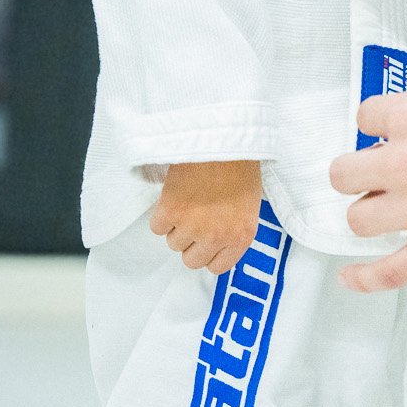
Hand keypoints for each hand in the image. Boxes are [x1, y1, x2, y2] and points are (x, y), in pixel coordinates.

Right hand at [150, 159, 262, 274]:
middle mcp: (216, 236)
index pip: (217, 267)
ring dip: (176, 226)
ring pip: (173, 243)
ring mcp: (192, 226)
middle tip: (194, 221)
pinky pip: (157, 227)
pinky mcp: (170, 211)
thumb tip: (218, 243)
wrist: (223, 139)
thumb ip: (234, 230)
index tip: (207, 242)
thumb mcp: (249, 205)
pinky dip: (162, 215)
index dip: (209, 253)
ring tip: (188, 202)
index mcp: (240, 236)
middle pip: (191, 260)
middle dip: (191, 243)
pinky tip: (175, 197)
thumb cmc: (240, 166)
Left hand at [329, 91, 406, 292]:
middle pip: (344, 173)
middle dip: (359, 176)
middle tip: (378, 179)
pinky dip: (363, 278)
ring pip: (357, 220)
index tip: (387, 136)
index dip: (376, 128)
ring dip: (368, 217)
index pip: (364, 116)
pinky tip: (351, 276)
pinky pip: (385, 272)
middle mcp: (406, 161)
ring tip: (384, 216)